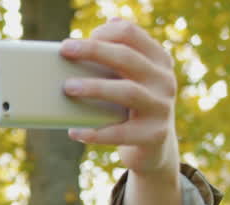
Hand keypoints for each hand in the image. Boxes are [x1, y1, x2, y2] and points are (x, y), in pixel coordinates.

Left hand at [59, 19, 179, 179]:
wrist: (154, 146)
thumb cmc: (131, 106)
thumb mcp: (129, 79)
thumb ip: (116, 58)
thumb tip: (95, 33)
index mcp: (157, 60)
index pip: (132, 35)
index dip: (104, 33)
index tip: (74, 41)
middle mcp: (164, 80)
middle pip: (128, 58)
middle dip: (94, 51)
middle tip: (65, 51)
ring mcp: (161, 107)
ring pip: (127, 91)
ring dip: (95, 88)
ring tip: (68, 87)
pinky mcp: (153, 135)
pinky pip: (120, 133)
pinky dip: (94, 133)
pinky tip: (74, 131)